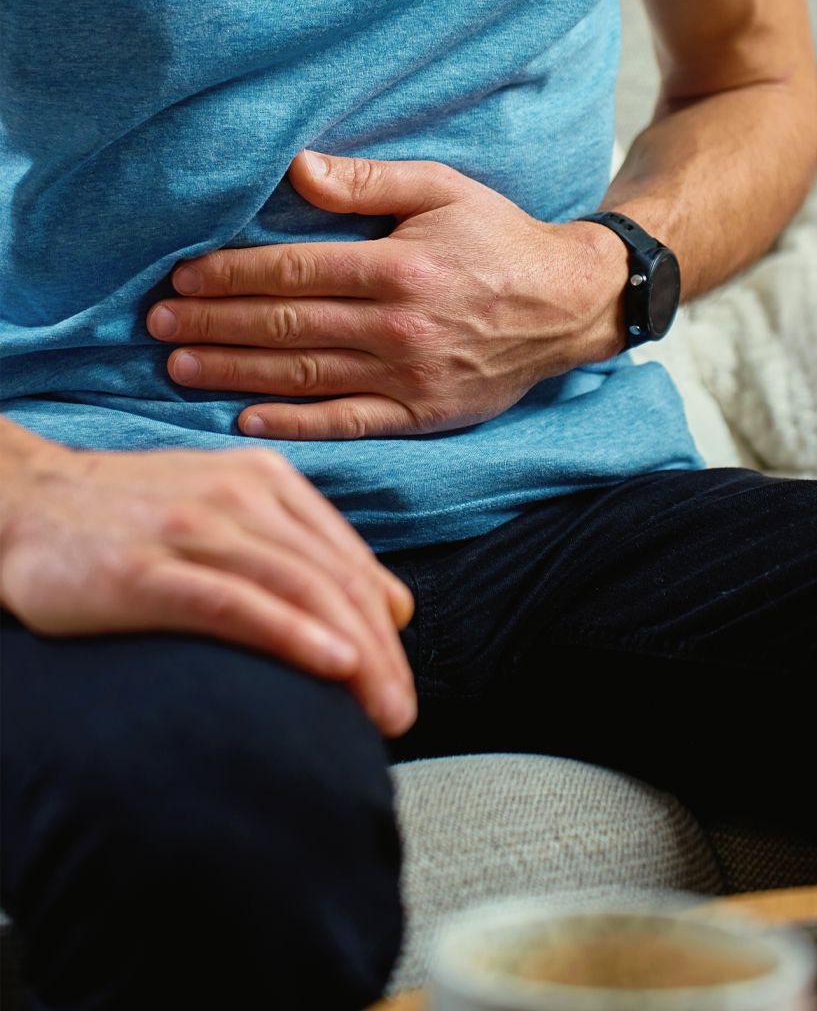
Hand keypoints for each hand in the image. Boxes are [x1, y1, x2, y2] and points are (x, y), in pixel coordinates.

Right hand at [0, 420, 416, 735]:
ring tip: (383, 710)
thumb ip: (303, 547)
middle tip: (401, 713)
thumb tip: (391, 604)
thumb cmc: (130, 516)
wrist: (24, 503)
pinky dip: (291, 634)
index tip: (401, 681)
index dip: (385, 628)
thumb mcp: (228, 508)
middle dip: (381, 653)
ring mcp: (193, 530)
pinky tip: (330, 666)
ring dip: (355, 656)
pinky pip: (235, 603)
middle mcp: (240, 498)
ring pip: (300, 591)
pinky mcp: (146, 571)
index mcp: (267, 481)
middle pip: (335, 580)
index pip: (348, 561)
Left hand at [147, 150, 628, 438]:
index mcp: (399, 266)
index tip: (182, 274)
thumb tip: (296, 169)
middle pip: (287, 325)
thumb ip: (368, 180)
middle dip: (213, 322)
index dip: (230, 274)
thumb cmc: (500, 238)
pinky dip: (295, 425)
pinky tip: (245, 418)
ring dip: (234, 371)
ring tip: (178, 365)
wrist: (568, 305)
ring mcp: (411, 375)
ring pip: (305, 375)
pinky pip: (348, 422)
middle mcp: (399, 325)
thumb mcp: (443, 189)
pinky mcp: (423, 413)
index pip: (293, 272)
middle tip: (156, 323)